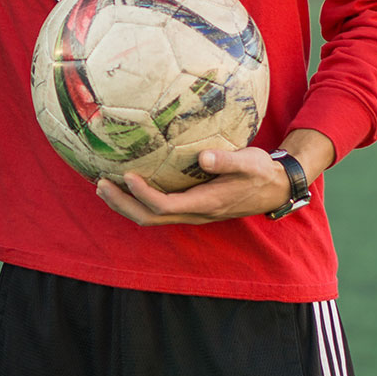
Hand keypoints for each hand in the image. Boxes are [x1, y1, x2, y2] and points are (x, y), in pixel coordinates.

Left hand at [95, 146, 291, 225]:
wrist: (275, 187)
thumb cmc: (260, 171)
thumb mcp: (249, 162)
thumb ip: (227, 161)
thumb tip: (203, 157)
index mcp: (207, 203)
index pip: (166, 205)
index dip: (143, 193)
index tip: (125, 174)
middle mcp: (195, 213)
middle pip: (151, 218)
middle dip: (123, 204)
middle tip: (100, 183)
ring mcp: (192, 212)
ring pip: (152, 217)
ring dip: (126, 204)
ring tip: (103, 186)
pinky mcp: (191, 206)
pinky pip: (158, 210)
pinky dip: (138, 200)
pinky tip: (127, 184)